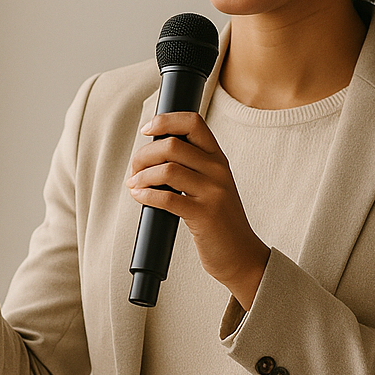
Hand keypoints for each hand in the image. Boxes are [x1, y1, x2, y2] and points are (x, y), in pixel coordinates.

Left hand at [126, 112, 269, 309]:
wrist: (240, 254)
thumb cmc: (218, 220)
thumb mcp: (212, 185)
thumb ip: (191, 166)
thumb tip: (151, 153)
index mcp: (218, 158)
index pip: (193, 122)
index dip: (165, 120)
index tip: (147, 130)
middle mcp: (218, 170)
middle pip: (171, 145)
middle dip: (143, 155)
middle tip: (134, 170)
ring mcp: (213, 192)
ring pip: (167, 169)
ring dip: (141, 176)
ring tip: (134, 185)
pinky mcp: (205, 215)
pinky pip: (168, 198)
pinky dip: (146, 195)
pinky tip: (139, 197)